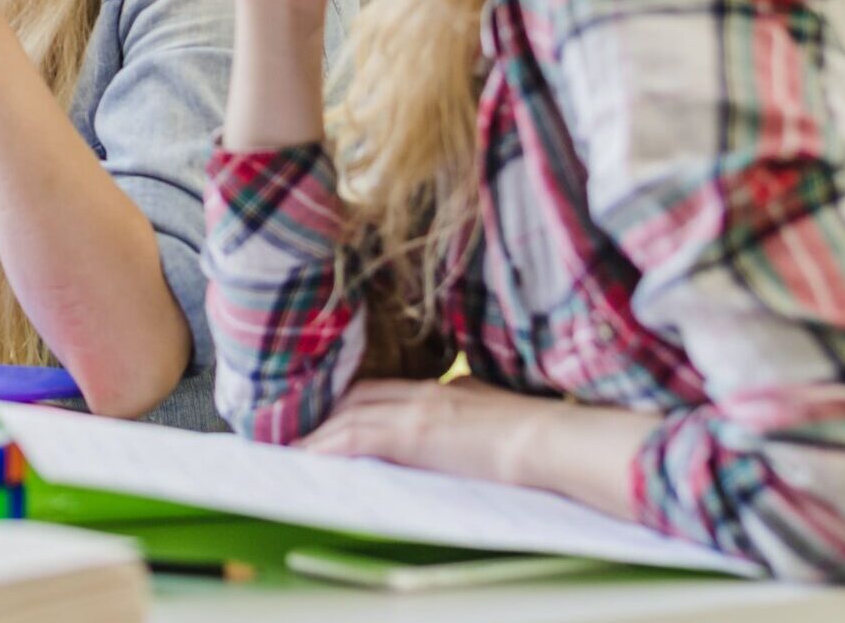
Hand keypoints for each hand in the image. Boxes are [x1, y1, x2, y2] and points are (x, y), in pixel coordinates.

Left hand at [304, 378, 654, 513]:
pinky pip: (355, 437)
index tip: (335, 410)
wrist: (552, 439)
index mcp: (445, 388)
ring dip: (319, 432)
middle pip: (359, 395)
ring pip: (350, 414)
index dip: (356, 400)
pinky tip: (307, 457)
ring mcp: (416, 409)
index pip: (386, 388)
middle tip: (303, 429)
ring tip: (293, 447)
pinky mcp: (412, 433)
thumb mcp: (496, 415)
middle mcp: (425, 392)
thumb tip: (463, 421)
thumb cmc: (539, 435)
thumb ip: (471, 413)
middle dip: (328, 412)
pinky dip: (327, 446)